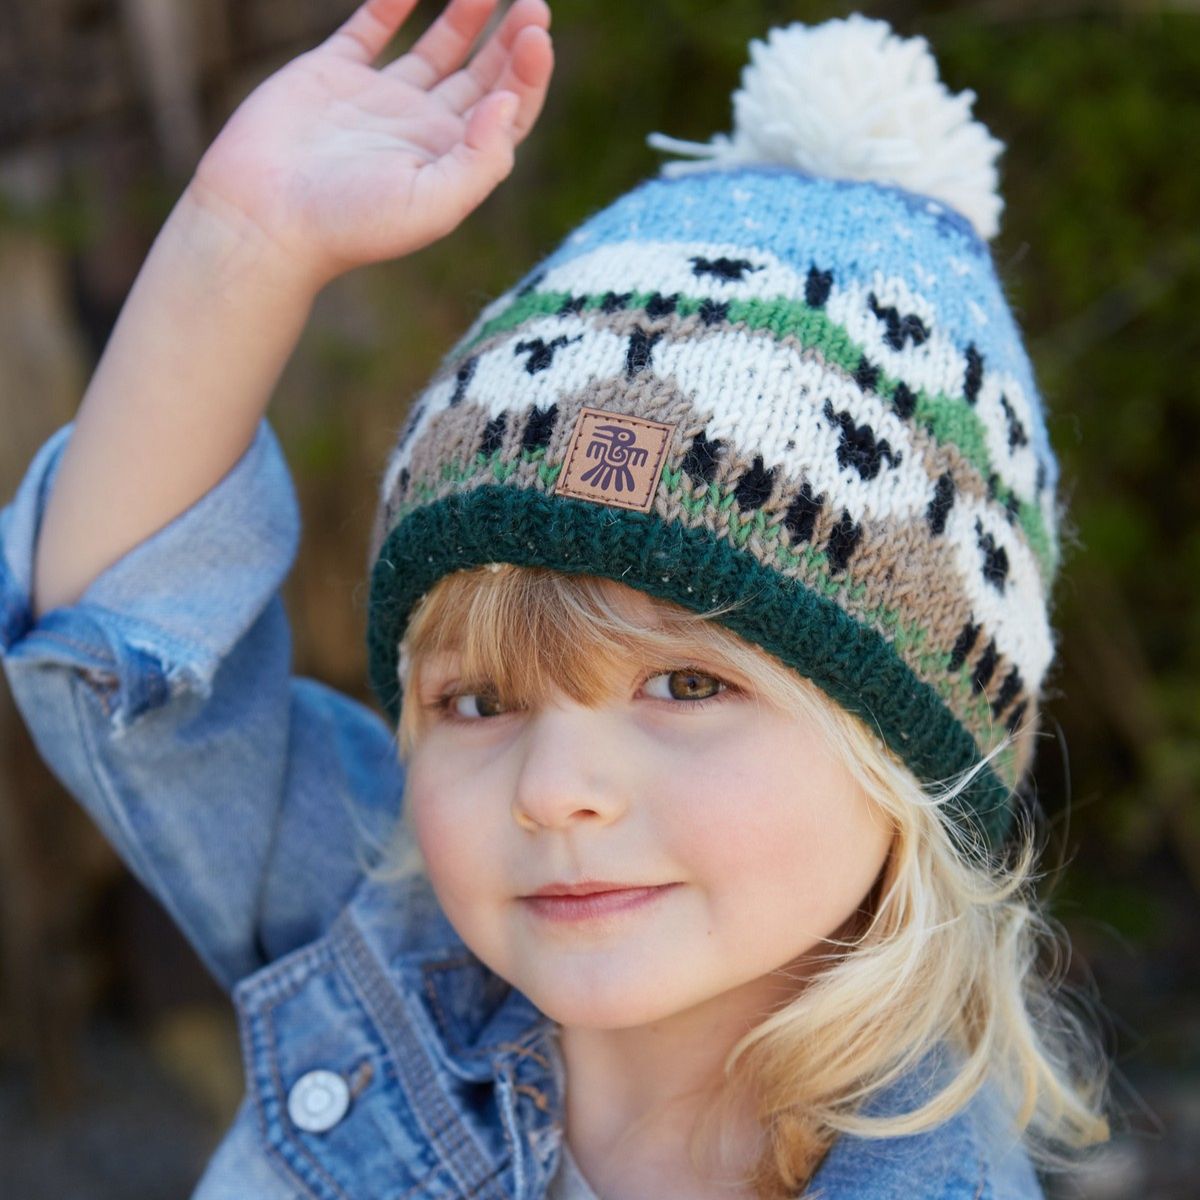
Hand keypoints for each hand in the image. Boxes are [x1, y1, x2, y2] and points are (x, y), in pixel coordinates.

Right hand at [187, 0, 552, 291]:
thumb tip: (508, 102)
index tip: (536, 32)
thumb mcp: (433, 205)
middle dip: (510, 41)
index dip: (529, 74)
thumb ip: (481, 159)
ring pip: (437, 50)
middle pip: (482, 78)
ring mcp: (379, 101)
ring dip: (466, 17)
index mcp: (451, 163)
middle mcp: (422, 132)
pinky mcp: (332, 75)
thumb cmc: (350, 225)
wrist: (265, 217)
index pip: (507, 113)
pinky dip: (393, 2)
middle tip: (533, 3)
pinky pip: (371, 28)